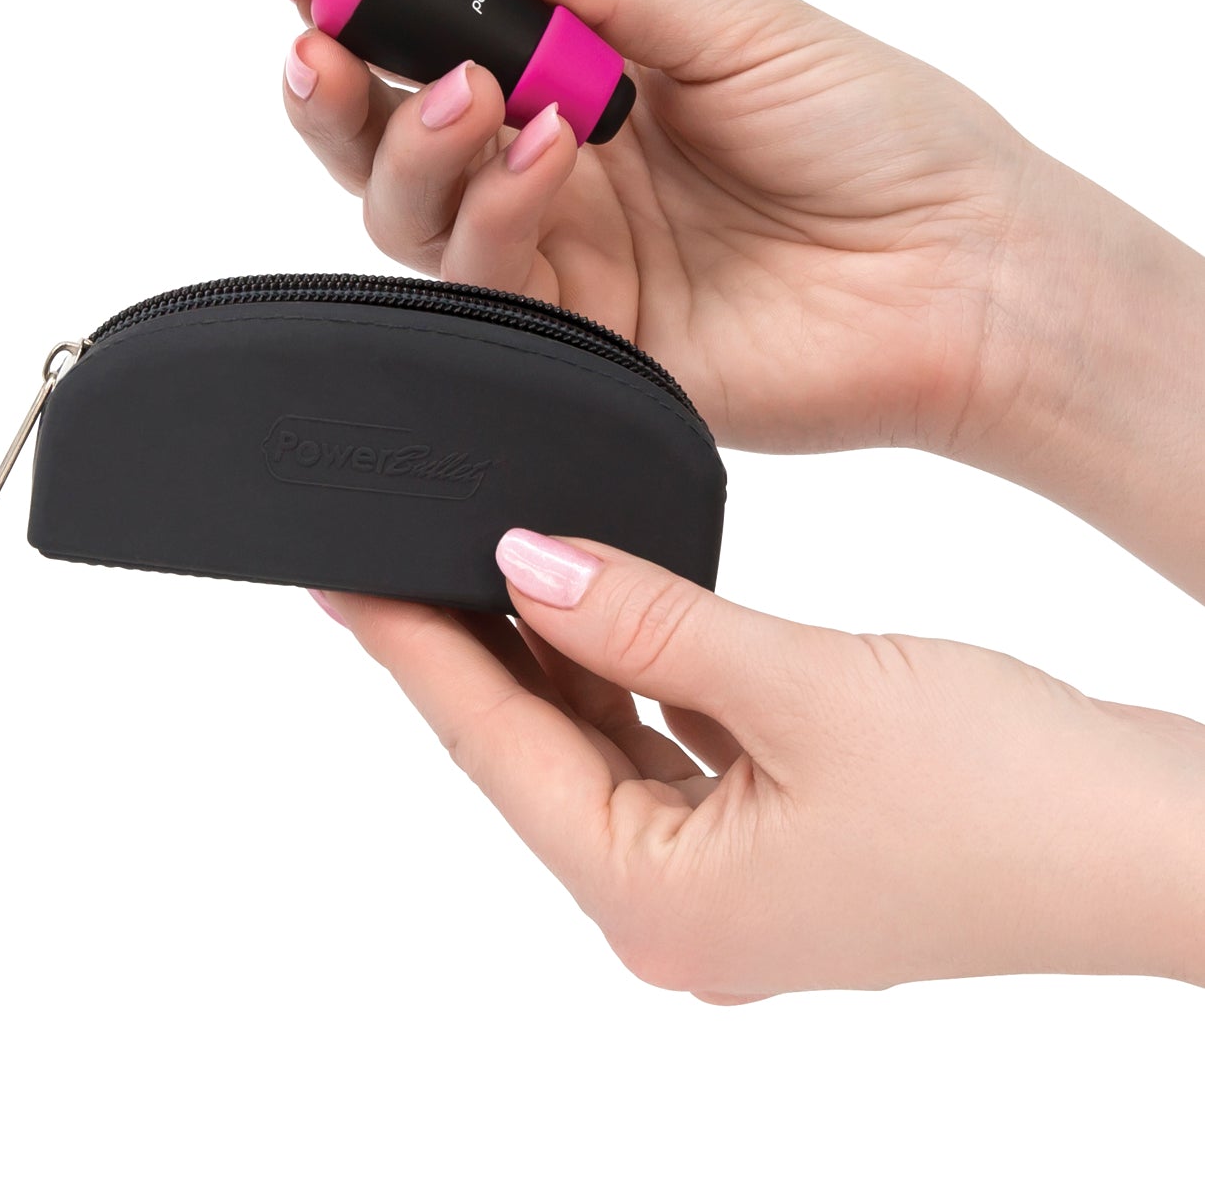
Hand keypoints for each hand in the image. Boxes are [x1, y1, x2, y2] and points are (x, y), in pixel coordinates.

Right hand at [282, 0, 1030, 457]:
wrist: (962, 274)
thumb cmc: (882, 136)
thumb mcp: (741, 23)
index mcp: (595, 87)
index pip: (445, 49)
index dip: (366, 14)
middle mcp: (564, 179)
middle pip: (397, 150)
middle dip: (345, 99)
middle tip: (329, 45)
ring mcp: (572, 268)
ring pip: (420, 225)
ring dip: (418, 153)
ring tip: (477, 96)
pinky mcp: (589, 348)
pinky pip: (492, 291)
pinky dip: (496, 218)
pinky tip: (545, 157)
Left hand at [313, 533, 1204, 997]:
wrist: (1155, 845)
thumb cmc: (1009, 795)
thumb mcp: (803, 685)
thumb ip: (650, 622)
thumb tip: (523, 562)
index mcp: (663, 900)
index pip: (498, 749)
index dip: (414, 651)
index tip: (339, 574)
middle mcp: (679, 911)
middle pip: (538, 754)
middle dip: (472, 651)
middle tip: (399, 551)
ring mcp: (730, 885)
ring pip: (601, 749)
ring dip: (554, 660)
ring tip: (487, 562)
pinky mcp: (778, 847)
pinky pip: (668, 753)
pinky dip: (632, 680)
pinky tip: (607, 611)